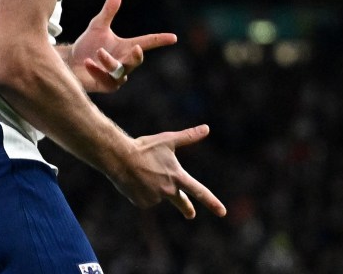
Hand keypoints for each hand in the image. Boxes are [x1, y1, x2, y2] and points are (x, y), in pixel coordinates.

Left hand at [69, 0, 176, 91]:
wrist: (70, 61)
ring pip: (120, 72)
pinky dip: (97, 71)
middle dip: (137, 56)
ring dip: (110, 62)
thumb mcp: (98, 25)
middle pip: (136, 60)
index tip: (173, 37)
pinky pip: (105, 80)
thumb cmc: (88, 44)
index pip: (147, 42)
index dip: (160, 40)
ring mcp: (116, 76)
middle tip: (136, 48)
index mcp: (127, 47)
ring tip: (98, 52)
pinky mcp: (105, 85)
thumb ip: (109, 10)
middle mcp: (124, 62)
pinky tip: (88, 62)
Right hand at [112, 124, 226, 218]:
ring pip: (157, 194)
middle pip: (181, 202)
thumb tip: (207, 128)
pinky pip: (145, 199)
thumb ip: (189, 137)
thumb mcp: (168, 140)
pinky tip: (134, 181)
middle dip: (187, 209)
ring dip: (152, 186)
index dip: (212, 202)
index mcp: (177, 177)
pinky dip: (141, 191)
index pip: (199, 191)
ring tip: (141, 172)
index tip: (222, 212)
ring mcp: (155, 198)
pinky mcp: (142, 203)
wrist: (120, 158)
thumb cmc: (145, 147)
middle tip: (191, 214)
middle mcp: (168, 191)